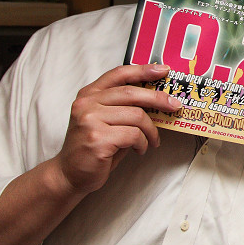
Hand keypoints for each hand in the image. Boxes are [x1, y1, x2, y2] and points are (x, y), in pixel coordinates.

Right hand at [54, 62, 179, 194]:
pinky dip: (143, 143)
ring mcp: (90, 121)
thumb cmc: (93, 146)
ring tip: (153, 140)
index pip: (118, 74)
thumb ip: (123, 106)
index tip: (163, 70)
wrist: (69, 174)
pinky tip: (140, 149)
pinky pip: (134, 135)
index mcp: (88, 94)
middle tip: (174, 106)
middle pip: (131, 93)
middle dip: (158, 99)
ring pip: (136, 116)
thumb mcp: (104, 120)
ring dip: (151, 130)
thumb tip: (157, 99)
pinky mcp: (97, 140)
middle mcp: (86, 104)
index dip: (143, 70)